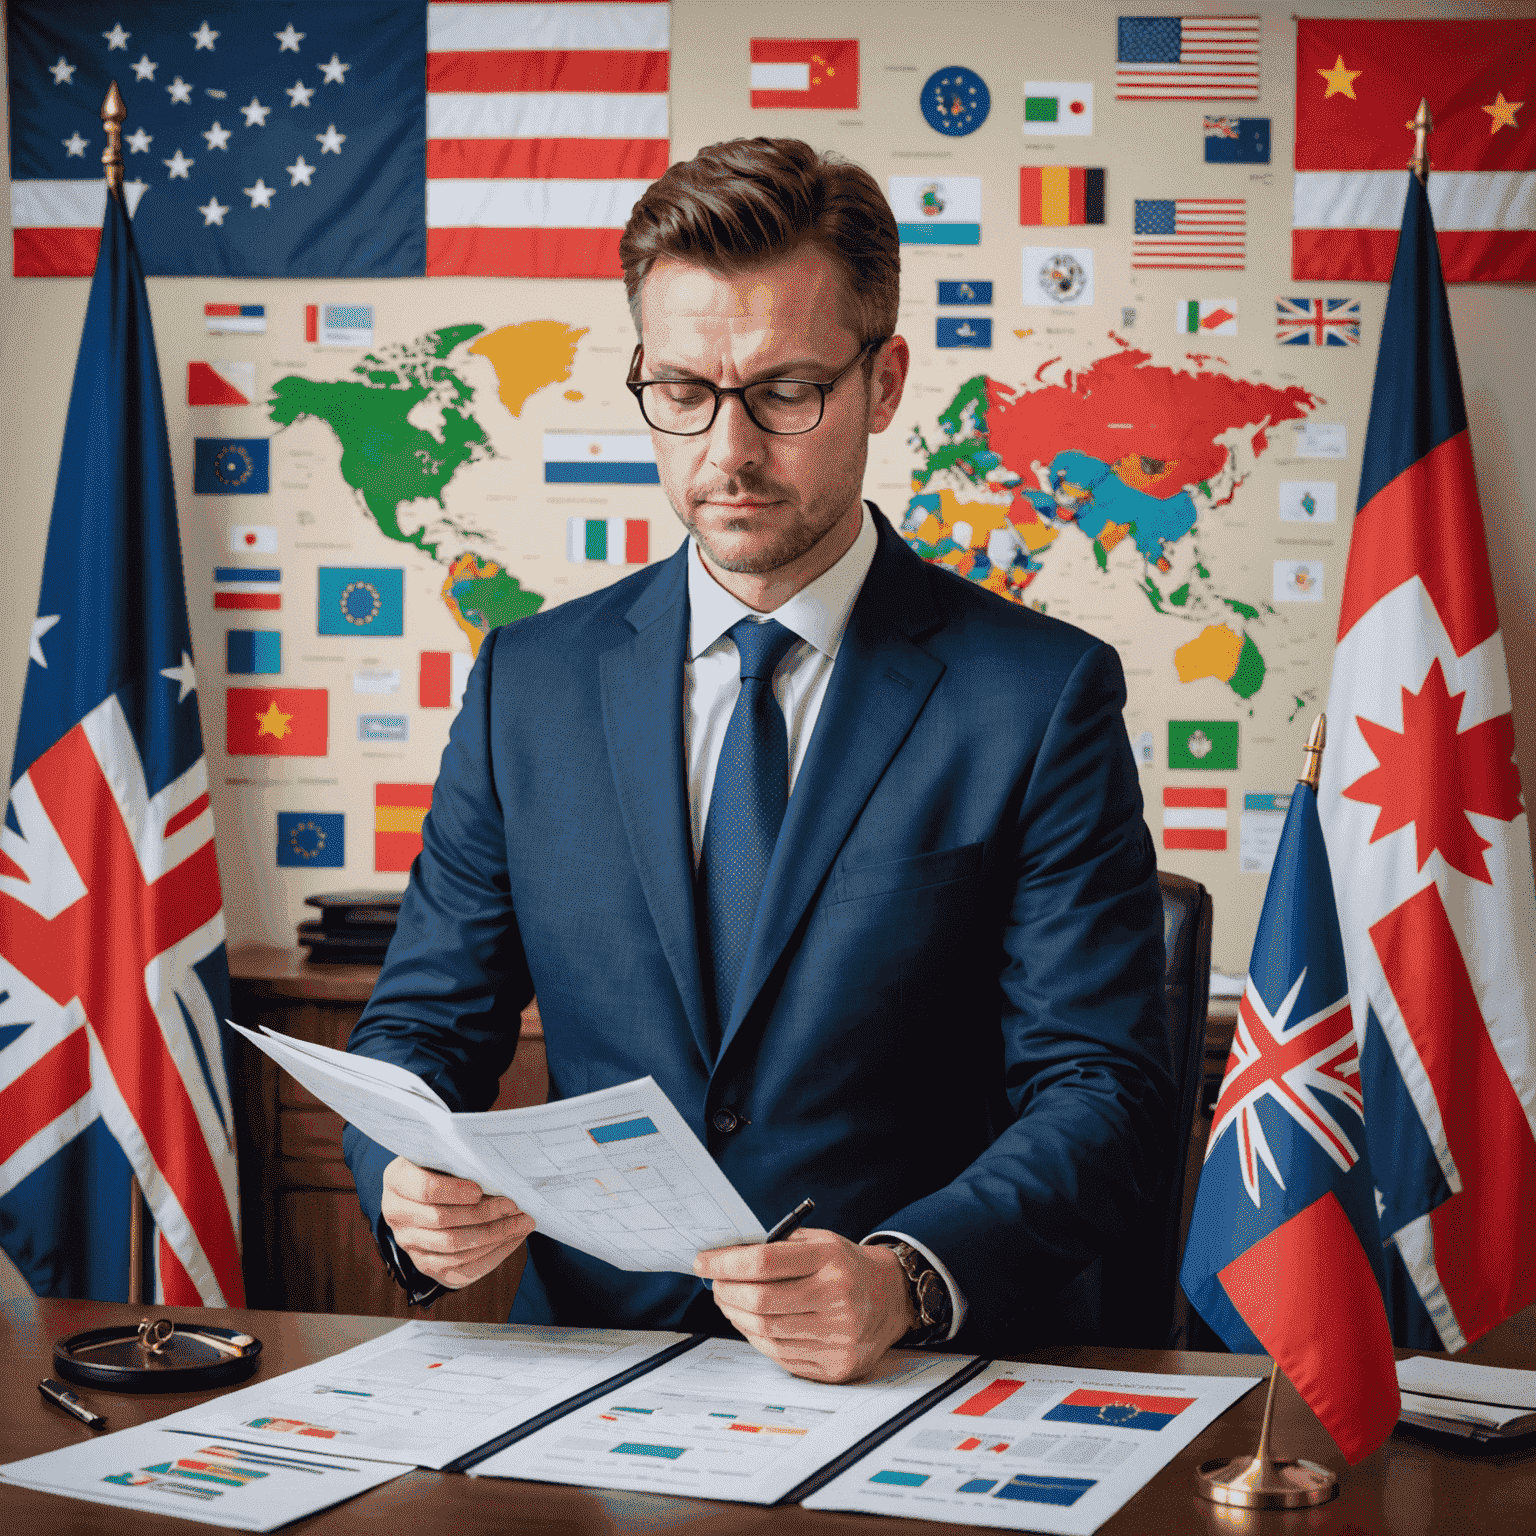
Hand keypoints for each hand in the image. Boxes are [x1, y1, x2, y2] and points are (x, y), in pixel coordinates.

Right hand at [380, 1156, 534, 1289]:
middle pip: (442, 1222)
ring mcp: (409, 1243)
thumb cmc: (444, 1164)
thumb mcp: (445, 1152)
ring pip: (453, 1249)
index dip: (454, 1191)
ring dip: (494, 1236)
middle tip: (515, 1206)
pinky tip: (512, 1240)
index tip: (481, 1190)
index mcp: (398, 1180)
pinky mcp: (426, 1265)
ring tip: (522, 1223)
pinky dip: (492, 1256)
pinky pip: (460, 1270)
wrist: (431, 1187)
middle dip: (485, 1215)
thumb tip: (500, 1171)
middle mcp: (397, 1214)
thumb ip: (463, 1159)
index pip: (425, 1189)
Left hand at [694, 1229, 916, 1382]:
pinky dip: (757, 1338)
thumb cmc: (845, 1266)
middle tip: (714, 1284)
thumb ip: (777, 1247)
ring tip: (728, 1301)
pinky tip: (751, 1323)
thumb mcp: (819, 1242)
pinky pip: (781, 1355)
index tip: (703, 1261)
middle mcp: (838, 1299)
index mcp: (831, 1260)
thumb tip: (724, 1258)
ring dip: (736, 1316)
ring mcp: (839, 1337)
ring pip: (767, 1332)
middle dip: (726, 1292)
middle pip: (761, 1301)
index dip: (726, 1263)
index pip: (765, 1261)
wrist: (891, 1298)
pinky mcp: (836, 1366)